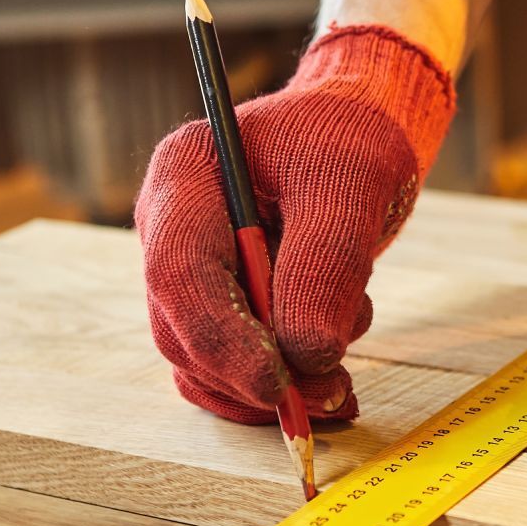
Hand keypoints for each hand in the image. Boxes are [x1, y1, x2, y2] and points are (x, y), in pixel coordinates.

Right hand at [137, 26, 454, 422]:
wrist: (355, 133)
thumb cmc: (350, 138)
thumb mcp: (353, 184)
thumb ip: (329, 263)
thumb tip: (308, 356)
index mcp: (186, 174)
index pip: (180, 273)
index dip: (224, 337)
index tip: (281, 383)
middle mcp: (171, 225)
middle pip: (183, 329)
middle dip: (253, 374)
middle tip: (331, 393)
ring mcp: (190, 269)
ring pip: (206, 360)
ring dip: (275, 384)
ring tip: (344, 379)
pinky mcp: (218, 302)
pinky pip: (231, 366)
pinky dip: (281, 386)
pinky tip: (333, 386)